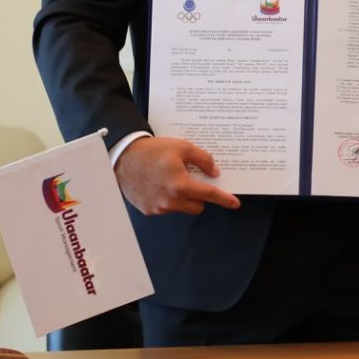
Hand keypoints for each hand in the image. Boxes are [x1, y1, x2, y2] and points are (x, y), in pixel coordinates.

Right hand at [113, 136, 241, 215]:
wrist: (123, 158)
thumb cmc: (152, 151)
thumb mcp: (182, 147)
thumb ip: (203, 159)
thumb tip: (214, 172)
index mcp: (180, 185)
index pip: (209, 195)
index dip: (224, 199)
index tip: (235, 203)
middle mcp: (170, 201)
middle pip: (198, 206)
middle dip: (200, 196)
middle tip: (193, 181)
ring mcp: (159, 208)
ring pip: (182, 208)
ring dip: (183, 198)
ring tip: (172, 180)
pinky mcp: (149, 210)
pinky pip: (167, 208)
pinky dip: (169, 199)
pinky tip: (161, 185)